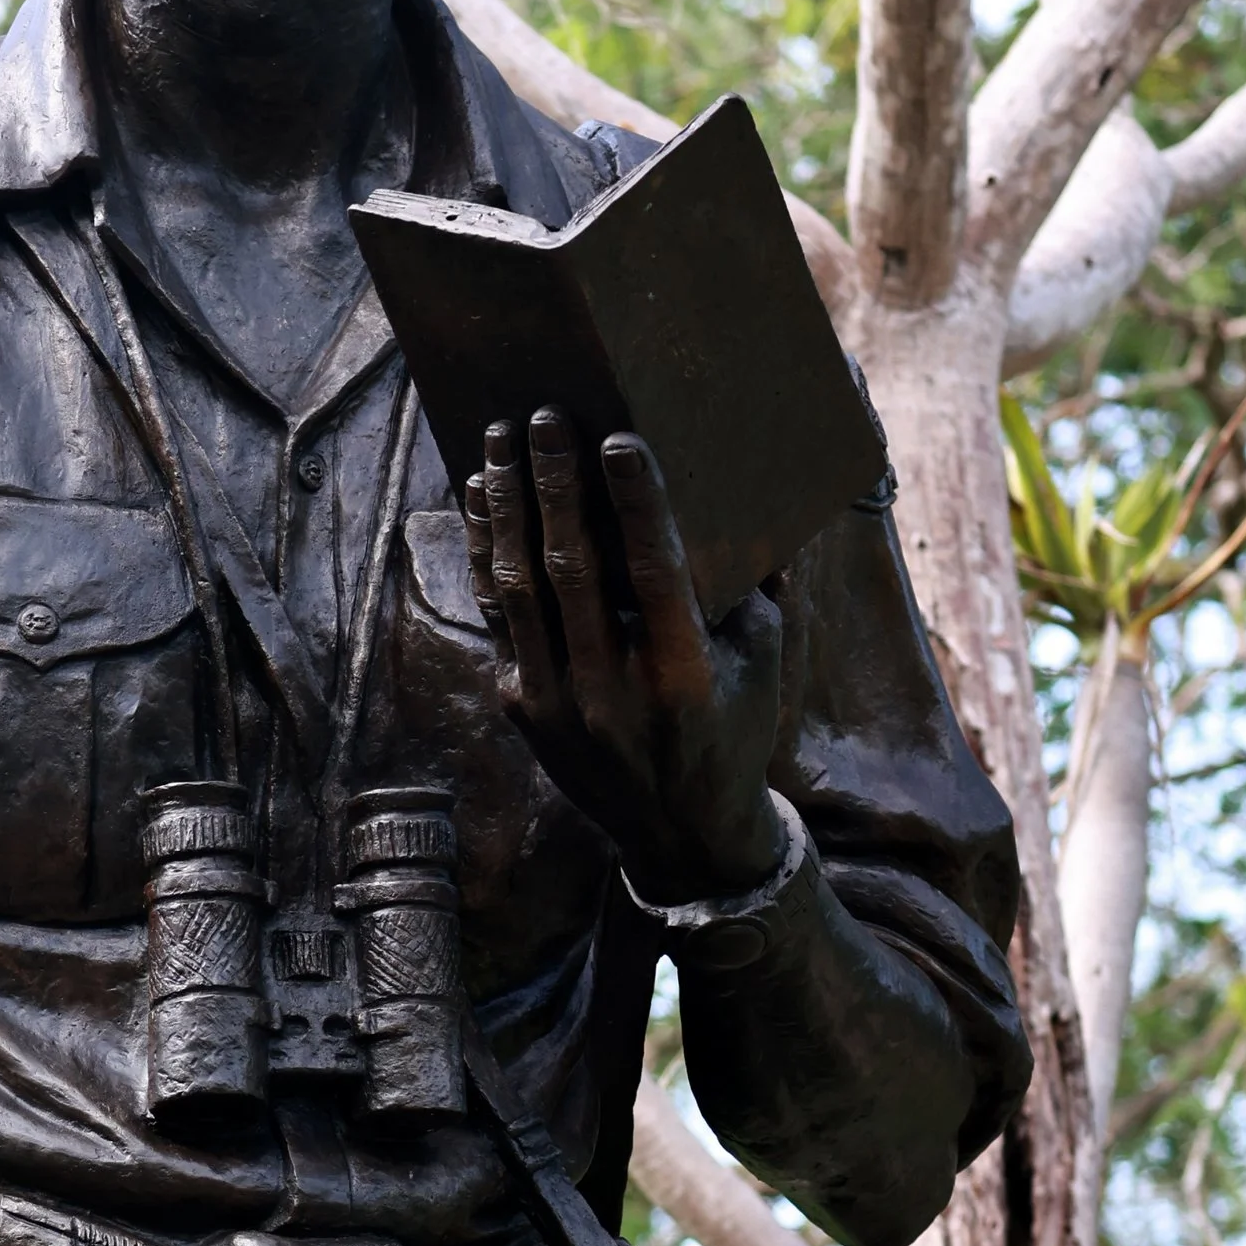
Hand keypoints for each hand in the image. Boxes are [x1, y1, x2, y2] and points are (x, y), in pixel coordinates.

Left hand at [467, 411, 785, 902]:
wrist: (679, 829)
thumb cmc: (733, 724)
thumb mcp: (763, 659)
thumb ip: (758, 580)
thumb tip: (761, 490)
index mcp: (683, 674)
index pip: (654, 573)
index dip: (635, 504)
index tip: (618, 441)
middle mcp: (614, 691)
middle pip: (573, 570)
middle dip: (555, 485)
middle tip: (544, 415)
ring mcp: (558, 701)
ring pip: (519, 588)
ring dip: (508, 506)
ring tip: (500, 438)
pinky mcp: (520, 706)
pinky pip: (496, 615)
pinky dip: (486, 550)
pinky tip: (482, 498)